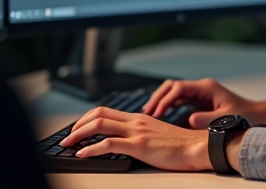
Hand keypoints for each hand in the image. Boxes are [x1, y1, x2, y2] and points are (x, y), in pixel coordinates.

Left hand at [59, 107, 209, 170]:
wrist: (198, 147)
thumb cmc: (181, 145)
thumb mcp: (157, 135)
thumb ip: (142, 134)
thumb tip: (126, 142)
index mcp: (139, 118)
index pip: (106, 111)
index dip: (87, 118)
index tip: (78, 128)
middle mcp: (136, 120)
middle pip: (98, 114)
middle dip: (78, 124)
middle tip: (68, 136)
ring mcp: (137, 132)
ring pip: (99, 125)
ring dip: (78, 134)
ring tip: (67, 144)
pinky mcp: (139, 145)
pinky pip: (108, 144)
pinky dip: (91, 149)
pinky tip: (82, 154)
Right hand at [142, 77, 259, 128]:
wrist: (256, 115)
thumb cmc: (244, 116)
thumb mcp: (226, 119)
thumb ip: (207, 120)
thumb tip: (189, 119)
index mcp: (206, 88)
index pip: (179, 88)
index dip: (166, 99)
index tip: (157, 113)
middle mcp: (201, 88)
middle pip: (172, 86)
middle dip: (159, 97)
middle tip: (148, 112)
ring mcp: (199, 94)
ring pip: (173, 92)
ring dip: (161, 101)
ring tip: (150, 114)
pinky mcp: (199, 101)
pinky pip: (179, 100)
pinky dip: (168, 106)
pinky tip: (160, 116)